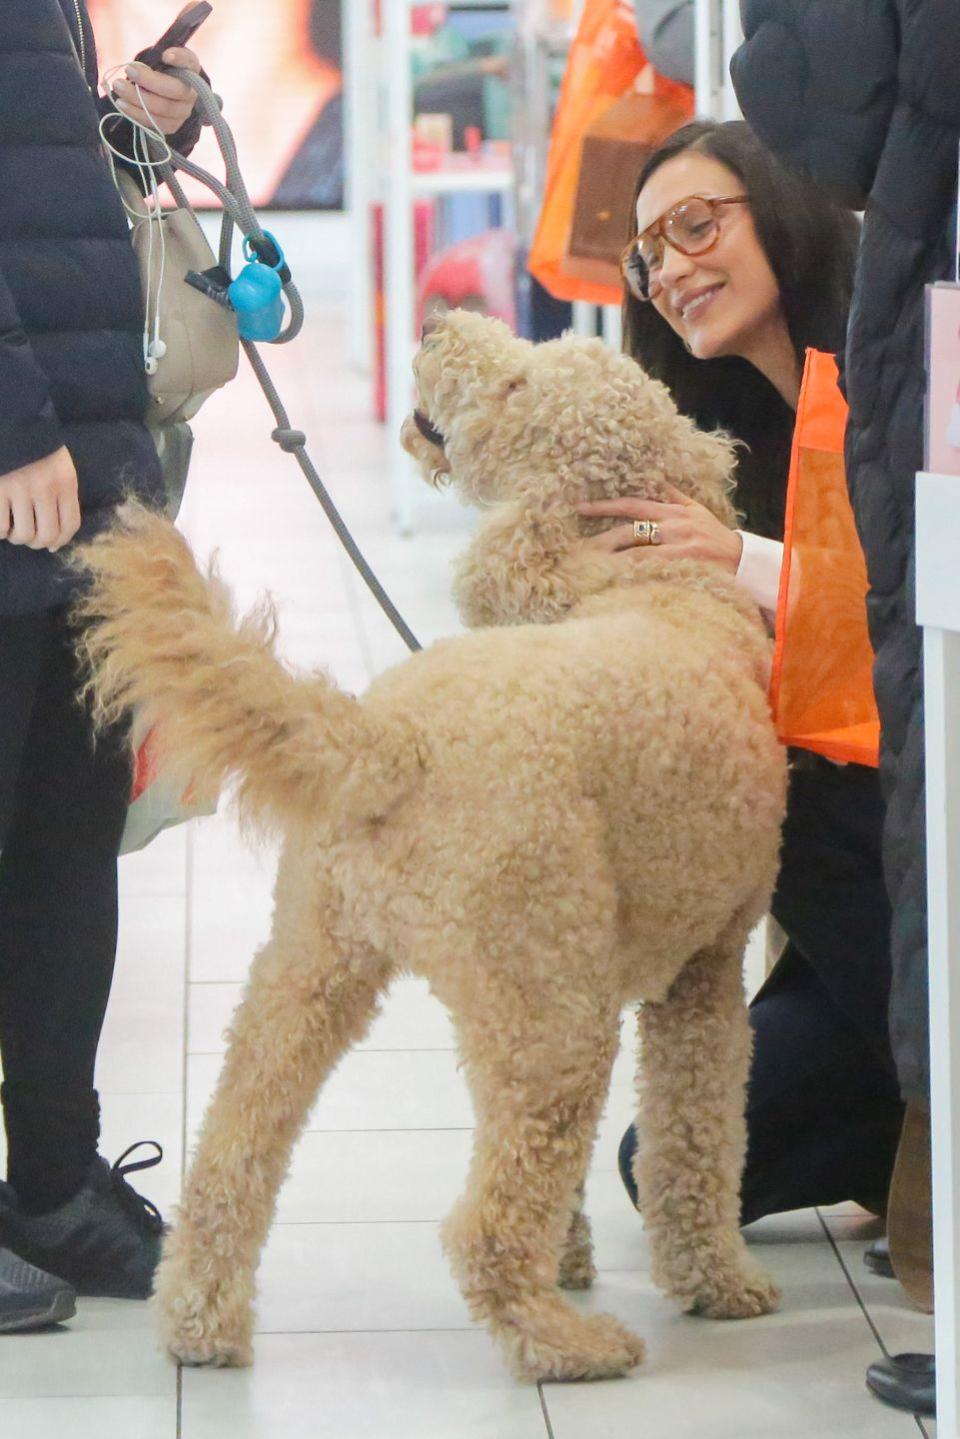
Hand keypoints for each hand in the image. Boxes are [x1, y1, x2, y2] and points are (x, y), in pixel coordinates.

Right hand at [0, 447, 80, 551]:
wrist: (9, 425)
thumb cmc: (32, 450)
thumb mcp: (56, 468)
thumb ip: (60, 498)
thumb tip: (53, 544)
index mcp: (65, 480)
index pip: (70, 524)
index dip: (61, 541)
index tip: (51, 545)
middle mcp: (45, 486)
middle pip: (47, 535)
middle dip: (36, 542)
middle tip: (27, 534)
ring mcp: (19, 487)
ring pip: (24, 534)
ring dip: (16, 537)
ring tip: (12, 526)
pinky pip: (0, 526)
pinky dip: (0, 530)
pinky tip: (0, 519)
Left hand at [111, 46, 201, 135]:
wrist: (161, 93)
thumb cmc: (158, 70)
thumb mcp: (159, 58)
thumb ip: (154, 57)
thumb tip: (138, 68)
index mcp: (190, 69)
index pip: (189, 62)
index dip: (178, 59)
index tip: (164, 55)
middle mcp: (191, 93)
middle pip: (174, 89)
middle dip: (149, 80)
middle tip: (128, 69)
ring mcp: (183, 112)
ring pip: (162, 108)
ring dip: (137, 98)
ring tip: (118, 86)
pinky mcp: (172, 126)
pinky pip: (155, 123)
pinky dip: (136, 113)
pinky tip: (121, 103)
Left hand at [576, 485, 742, 573]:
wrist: (742, 559)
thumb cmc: (714, 535)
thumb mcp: (696, 510)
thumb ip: (673, 496)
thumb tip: (654, 480)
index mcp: (672, 511)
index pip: (633, 504)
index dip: (606, 505)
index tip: (581, 507)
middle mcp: (673, 524)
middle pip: (629, 528)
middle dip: (601, 537)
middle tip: (577, 546)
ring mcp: (678, 544)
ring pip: (637, 550)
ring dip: (612, 558)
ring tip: (590, 565)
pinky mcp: (685, 562)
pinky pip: (653, 567)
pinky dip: (633, 572)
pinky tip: (615, 578)